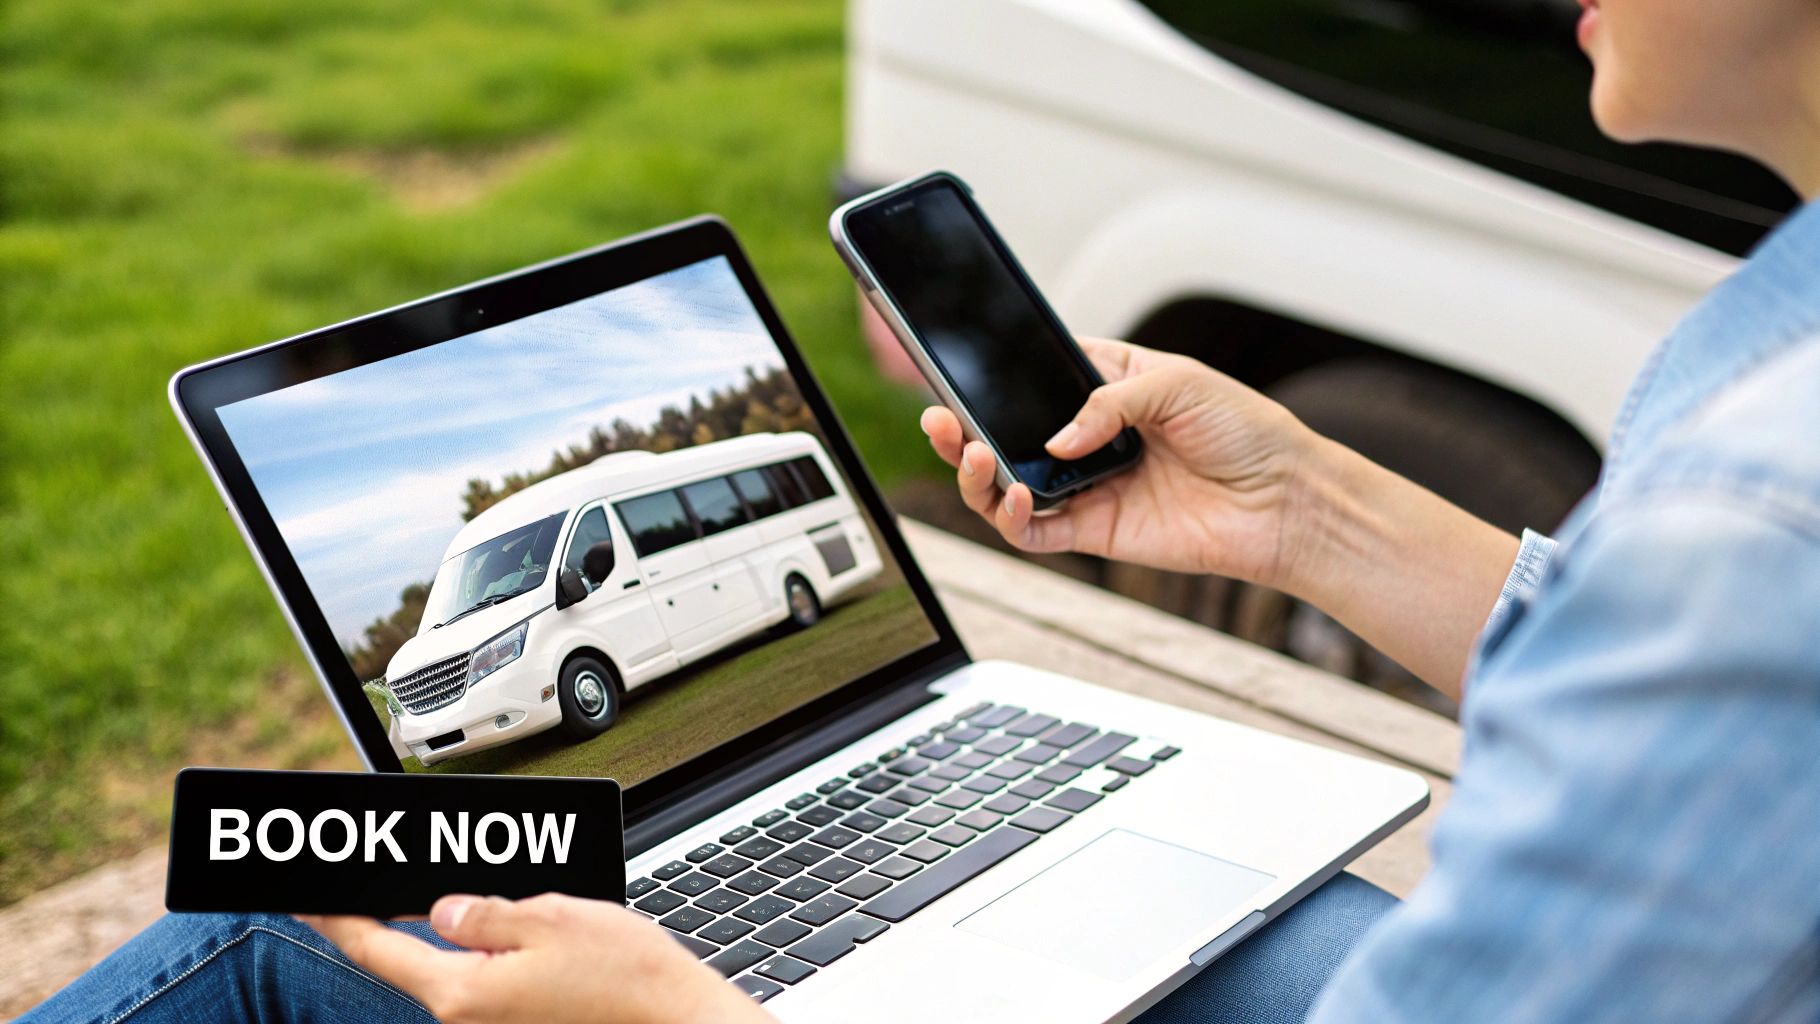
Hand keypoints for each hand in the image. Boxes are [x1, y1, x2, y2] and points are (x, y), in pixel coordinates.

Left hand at [303, 893, 773, 1023]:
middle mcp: (469, 1018)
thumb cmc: (624, 977)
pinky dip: (489, 953)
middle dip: (401, 918)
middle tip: (391, 878)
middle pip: (415, 959)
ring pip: (455, 969)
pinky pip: (486, 982)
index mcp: (463, 991)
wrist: (676, 1021)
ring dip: (458, 937)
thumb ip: (482, 911)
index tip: (303, 900)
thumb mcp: (549, 916)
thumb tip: (441, 910)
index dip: (335, 920)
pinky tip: (523, 929)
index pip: (377, 948)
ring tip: (494, 899)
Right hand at [922, 337, 1317, 587]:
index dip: (993, 374)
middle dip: (962, 428)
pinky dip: (1012, 517)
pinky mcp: (1094, 532)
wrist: (1284, 500)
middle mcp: (1086, 436)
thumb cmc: (1246, 431)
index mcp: (1104, 386)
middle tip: (939, 418)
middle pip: (1004, 434)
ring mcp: (1087, 485)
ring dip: (975, 473)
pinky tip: (1018, 495)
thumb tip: (1054, 441)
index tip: (955, 369)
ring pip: (1005, 485)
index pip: (1032, 376)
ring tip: (970, 454)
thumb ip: (1106, 402)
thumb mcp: (1177, 383)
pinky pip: (1034, 531)